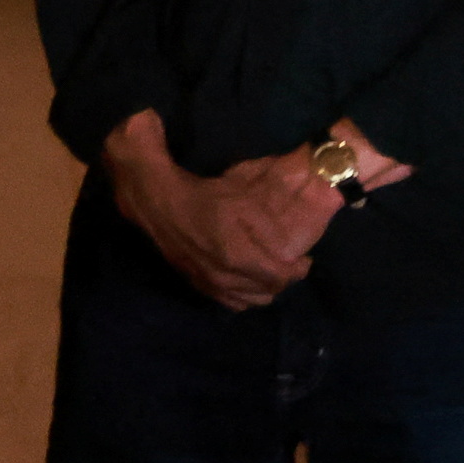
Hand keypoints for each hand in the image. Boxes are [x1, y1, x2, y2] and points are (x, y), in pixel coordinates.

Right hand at [103, 115, 334, 311]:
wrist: (148, 199)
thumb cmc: (197, 187)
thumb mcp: (237, 178)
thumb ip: (275, 174)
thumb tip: (315, 159)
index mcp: (235, 248)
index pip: (279, 275)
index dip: (296, 269)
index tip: (303, 257)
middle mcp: (222, 270)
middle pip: (268, 289)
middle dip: (284, 278)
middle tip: (291, 262)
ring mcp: (206, 279)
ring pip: (250, 299)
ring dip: (264, 289)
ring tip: (271, 273)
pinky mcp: (195, 282)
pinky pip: (230, 302)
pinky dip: (243, 297)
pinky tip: (247, 283)